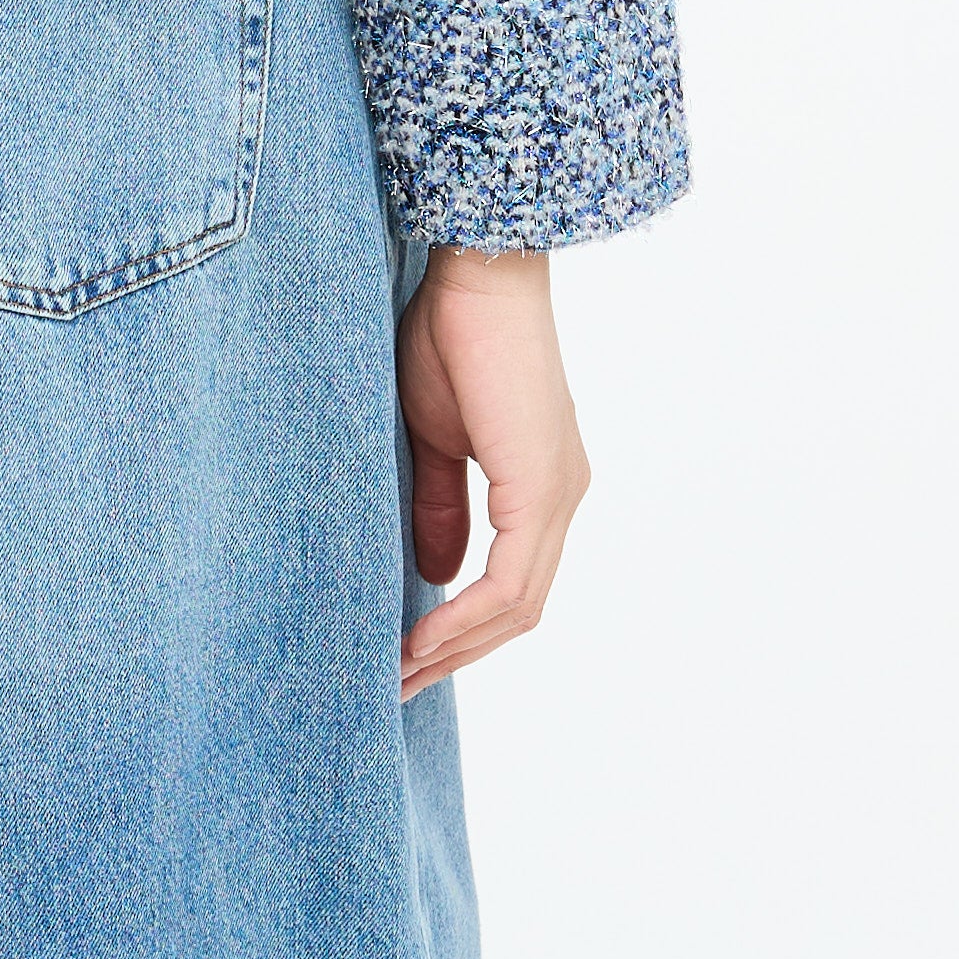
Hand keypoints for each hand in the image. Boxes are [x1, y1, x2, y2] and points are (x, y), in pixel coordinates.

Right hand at [395, 245, 588, 700]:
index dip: (461, 628)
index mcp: (541, 484)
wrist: (473, 272)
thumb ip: (438, 505)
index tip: (404, 655)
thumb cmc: (449, 333)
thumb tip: (434, 574)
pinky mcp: (542, 487)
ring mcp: (559, 494)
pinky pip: (509, 581)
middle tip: (395, 686)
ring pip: (518, 606)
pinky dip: (464, 617)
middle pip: (519, 610)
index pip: (512, 583)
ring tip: (398, 673)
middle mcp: (562, 496)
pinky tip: (421, 636)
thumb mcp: (432, 437)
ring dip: (457, 647)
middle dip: (457, 654)